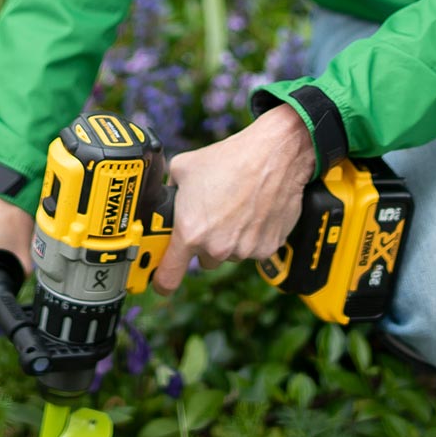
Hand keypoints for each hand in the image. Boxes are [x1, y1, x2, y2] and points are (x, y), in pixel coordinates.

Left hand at [153, 105, 315, 293]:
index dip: (162, 281)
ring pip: (231, 254)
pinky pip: (255, 249)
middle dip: (206, 244)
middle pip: (204, 260)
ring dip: (231, 239)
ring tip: (237, 208)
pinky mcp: (268, 247)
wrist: (274, 154)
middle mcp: (217, 247)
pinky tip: (255, 211)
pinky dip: (254, 235)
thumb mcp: (183, 168)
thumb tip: (166, 196)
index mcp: (190, 233)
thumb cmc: (230, 159)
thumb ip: (170, 191)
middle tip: (214, 217)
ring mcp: (244, 250)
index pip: (169, 276)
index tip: (162, 282)